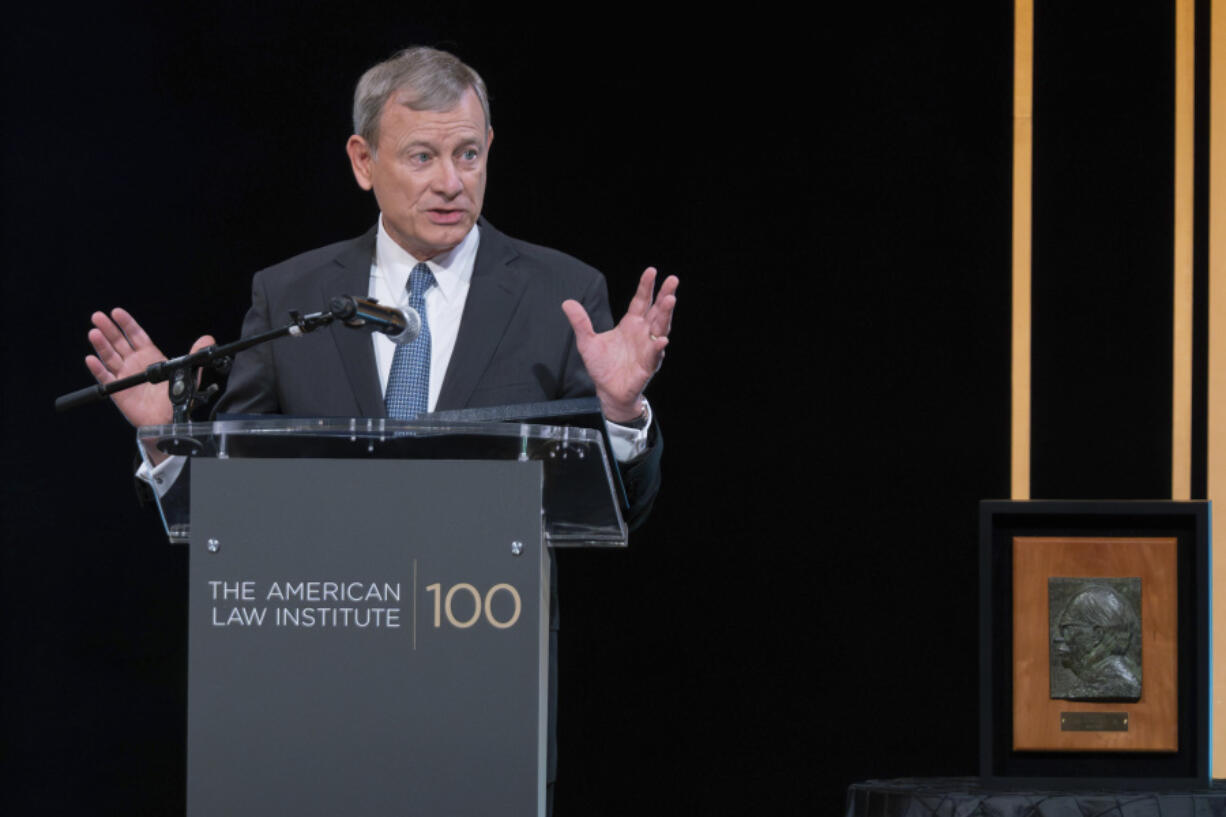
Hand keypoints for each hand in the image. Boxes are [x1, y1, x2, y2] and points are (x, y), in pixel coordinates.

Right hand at [85, 308, 215, 433]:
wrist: (169, 419)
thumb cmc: (176, 397)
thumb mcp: (188, 372)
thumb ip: (195, 355)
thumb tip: (208, 339)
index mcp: (150, 357)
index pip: (135, 336)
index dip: (126, 324)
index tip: (117, 312)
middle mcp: (135, 364)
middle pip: (119, 342)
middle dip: (109, 329)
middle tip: (98, 316)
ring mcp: (125, 376)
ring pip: (110, 357)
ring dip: (101, 345)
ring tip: (94, 332)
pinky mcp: (118, 391)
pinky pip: (105, 378)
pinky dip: (98, 369)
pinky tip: (91, 359)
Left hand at [562, 267, 677, 422]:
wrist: (607, 391)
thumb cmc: (602, 366)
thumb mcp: (587, 342)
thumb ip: (580, 323)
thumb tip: (567, 302)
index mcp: (631, 324)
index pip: (641, 301)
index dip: (646, 287)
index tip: (652, 271)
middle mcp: (643, 333)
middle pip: (657, 311)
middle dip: (665, 295)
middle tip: (672, 280)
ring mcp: (648, 348)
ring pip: (661, 328)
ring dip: (666, 315)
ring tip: (670, 300)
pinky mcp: (648, 365)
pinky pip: (655, 355)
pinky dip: (658, 347)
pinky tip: (661, 340)